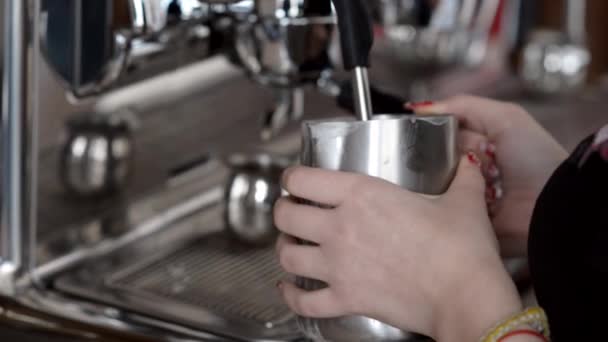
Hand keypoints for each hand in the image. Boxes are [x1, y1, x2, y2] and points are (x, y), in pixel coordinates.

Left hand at [274, 155, 521, 340]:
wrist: (465, 296)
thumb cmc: (463, 250)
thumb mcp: (464, 202)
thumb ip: (463, 177)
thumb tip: (471, 162)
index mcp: (362, 194)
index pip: (303, 178)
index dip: (292, 177)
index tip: (296, 180)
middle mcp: (341, 227)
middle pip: (285, 215)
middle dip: (284, 210)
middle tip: (292, 210)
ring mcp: (338, 266)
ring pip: (287, 255)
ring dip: (284, 247)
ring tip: (291, 244)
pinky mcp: (345, 299)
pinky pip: (304, 301)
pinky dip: (291, 295)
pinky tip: (289, 289)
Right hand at [409, 96, 567, 256]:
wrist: (550, 204)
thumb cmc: (534, 156)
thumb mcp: (504, 117)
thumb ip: (461, 106)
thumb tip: (416, 107)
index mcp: (482, 145)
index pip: (444, 134)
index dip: (429, 131)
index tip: (410, 131)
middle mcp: (474, 170)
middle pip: (437, 160)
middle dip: (429, 157)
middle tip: (423, 158)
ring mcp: (470, 196)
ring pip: (436, 185)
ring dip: (435, 181)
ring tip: (435, 178)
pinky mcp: (468, 220)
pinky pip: (445, 210)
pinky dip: (441, 204)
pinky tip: (436, 199)